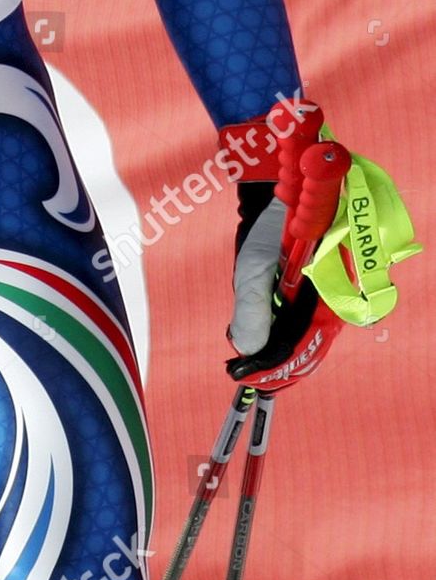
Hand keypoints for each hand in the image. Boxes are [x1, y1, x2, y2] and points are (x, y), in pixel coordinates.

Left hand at [226, 180, 341, 390]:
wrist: (273, 199)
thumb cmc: (267, 230)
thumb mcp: (254, 269)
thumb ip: (252, 308)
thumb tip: (247, 350)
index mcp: (328, 296)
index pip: (305, 344)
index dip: (278, 365)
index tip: (250, 378)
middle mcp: (332, 300)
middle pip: (308, 344)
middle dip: (280, 365)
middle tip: (249, 379)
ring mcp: (323, 296)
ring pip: (304, 336)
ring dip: (280, 353)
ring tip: (252, 370)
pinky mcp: (312, 292)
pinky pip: (301, 323)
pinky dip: (281, 337)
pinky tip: (262, 348)